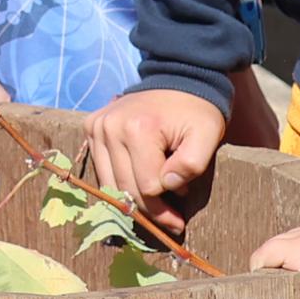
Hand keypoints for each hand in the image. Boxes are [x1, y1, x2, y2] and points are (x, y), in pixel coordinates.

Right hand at [87, 85, 230, 202]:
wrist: (178, 79)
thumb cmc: (196, 113)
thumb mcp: (207, 136)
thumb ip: (191, 164)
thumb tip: (168, 186)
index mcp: (138, 129)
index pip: (147, 188)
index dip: (166, 204)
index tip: (182, 207)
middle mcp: (110, 127)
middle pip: (125, 189)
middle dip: (150, 209)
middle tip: (171, 219)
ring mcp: (97, 126)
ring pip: (110, 184)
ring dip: (132, 199)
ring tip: (156, 203)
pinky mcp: (91, 127)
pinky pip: (101, 171)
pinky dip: (119, 182)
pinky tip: (138, 181)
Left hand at [252, 219, 299, 298]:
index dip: (298, 258)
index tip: (297, 275)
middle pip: (287, 241)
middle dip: (282, 262)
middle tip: (278, 283)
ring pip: (274, 248)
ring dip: (271, 267)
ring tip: (270, 287)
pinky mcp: (295, 251)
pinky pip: (263, 257)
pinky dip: (259, 269)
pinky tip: (262, 284)